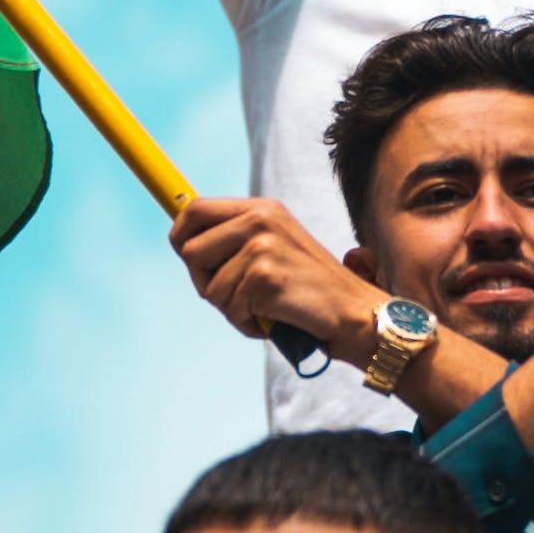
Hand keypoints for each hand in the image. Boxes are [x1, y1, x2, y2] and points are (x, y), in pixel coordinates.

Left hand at [170, 192, 375, 368]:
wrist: (352, 311)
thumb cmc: (308, 289)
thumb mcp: (274, 247)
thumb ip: (236, 240)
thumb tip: (184, 244)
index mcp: (261, 208)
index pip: (195, 209)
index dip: (180, 235)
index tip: (185, 256)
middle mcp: (260, 220)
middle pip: (190, 249)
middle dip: (202, 280)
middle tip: (231, 294)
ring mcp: (262, 247)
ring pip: (208, 287)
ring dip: (230, 308)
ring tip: (263, 308)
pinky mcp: (264, 277)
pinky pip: (229, 309)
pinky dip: (245, 323)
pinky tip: (273, 319)